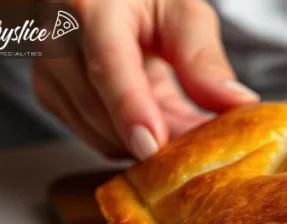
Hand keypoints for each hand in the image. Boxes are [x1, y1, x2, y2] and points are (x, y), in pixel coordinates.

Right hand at [33, 0, 258, 159]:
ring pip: (101, 134)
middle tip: (203, 146)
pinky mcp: (51, 97)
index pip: (107, 65)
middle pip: (102, 110)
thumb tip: (238, 103)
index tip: (152, 145)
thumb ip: (205, 58)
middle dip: (157, 136)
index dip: (129, 108)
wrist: (95, 0)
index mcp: (91, 8)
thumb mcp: (181, 11)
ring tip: (184, 124)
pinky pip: (98, 138)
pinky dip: (133, 139)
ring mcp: (48, 72)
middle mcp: (58, 40)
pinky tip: (156, 121)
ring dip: (149, 140)